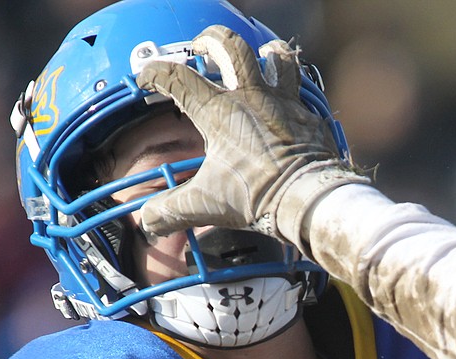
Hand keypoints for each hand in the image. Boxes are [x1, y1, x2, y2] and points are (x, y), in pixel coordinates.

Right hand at [133, 25, 368, 249]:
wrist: (309, 198)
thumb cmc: (258, 196)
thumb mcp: (205, 205)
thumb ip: (171, 210)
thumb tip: (148, 223)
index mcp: (220, 113)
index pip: (178, 78)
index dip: (156, 72)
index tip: (147, 78)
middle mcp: (252, 98)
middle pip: (230, 47)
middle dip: (210, 40)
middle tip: (201, 47)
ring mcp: (283, 103)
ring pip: (276, 58)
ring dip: (265, 54)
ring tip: (258, 59)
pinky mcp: (308, 117)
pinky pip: (300, 92)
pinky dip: (290, 93)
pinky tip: (285, 104)